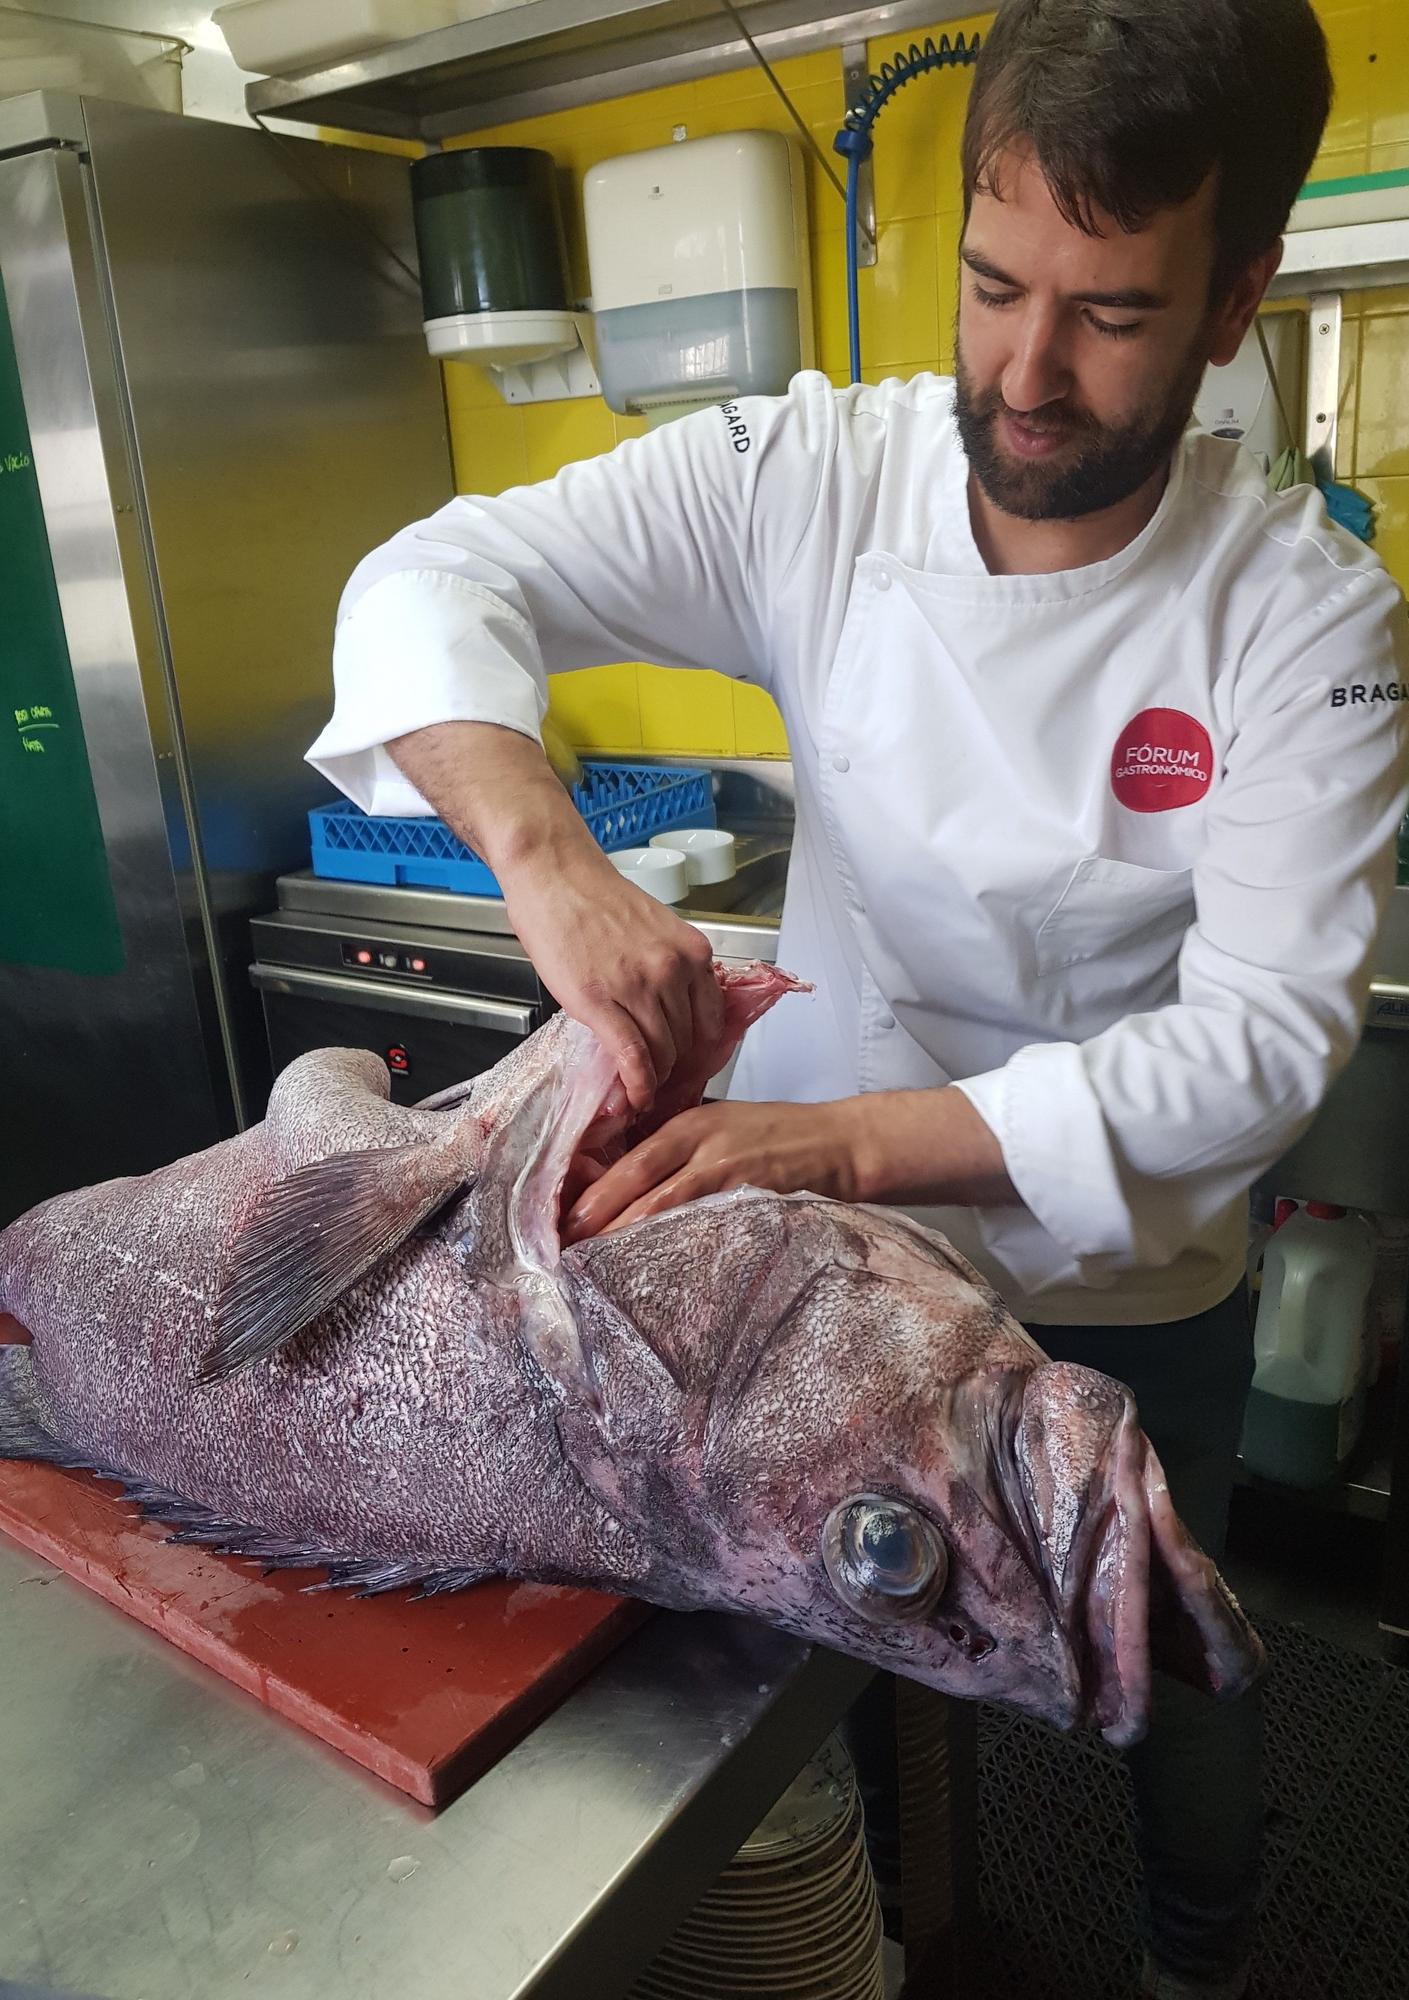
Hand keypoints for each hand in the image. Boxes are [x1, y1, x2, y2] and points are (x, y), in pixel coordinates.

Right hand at [387, 721, 723, 1110]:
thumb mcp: (653, 931)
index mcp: (693, 953)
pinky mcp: (602, 1004)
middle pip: (685, 1039)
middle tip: (658, 1077)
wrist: (555, 874)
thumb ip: (667, 970)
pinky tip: (634, 1097)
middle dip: (673, 1064)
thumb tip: (667, 1015)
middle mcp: (674, 971)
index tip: (687, 1061)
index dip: (698, 1048)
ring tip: (641, 1086)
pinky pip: (631, 1058)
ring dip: (652, 1076)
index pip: (711, 1018)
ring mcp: (639, 988)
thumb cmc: (594, 897)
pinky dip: (636, 1085)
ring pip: (660, 1053)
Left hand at [562, 1099, 862, 1242]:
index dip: (592, 1192)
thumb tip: (629, 1186)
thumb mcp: (723, 1131)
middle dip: (595, 1216)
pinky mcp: (750, 1190)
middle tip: (562, 1248)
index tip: (561, 1221)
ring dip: (622, 1232)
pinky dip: (671, 1239)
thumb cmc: (779, 1139)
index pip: (627, 1159)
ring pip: (660, 1201)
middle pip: (634, 1178)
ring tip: (592, 1261)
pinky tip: (650, 1262)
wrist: (839, 1141)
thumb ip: (681, 1151)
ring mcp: (725, 1163)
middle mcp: (699, 1138)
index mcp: (688, 1123)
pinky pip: (700, 1218)